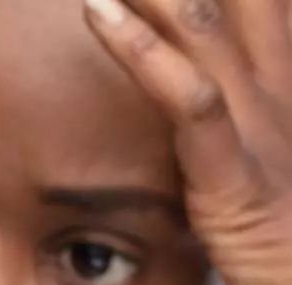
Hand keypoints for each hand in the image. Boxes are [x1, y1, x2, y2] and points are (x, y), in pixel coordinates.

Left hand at [85, 0, 291, 284]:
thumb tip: (190, 90)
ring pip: (205, 19)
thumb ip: (222, 118)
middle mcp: (281, 86)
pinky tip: (100, 8)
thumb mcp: (260, 166)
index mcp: (284, 80)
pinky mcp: (238, 179)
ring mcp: (264, 127)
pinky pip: (190, 100)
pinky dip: (143, 51)